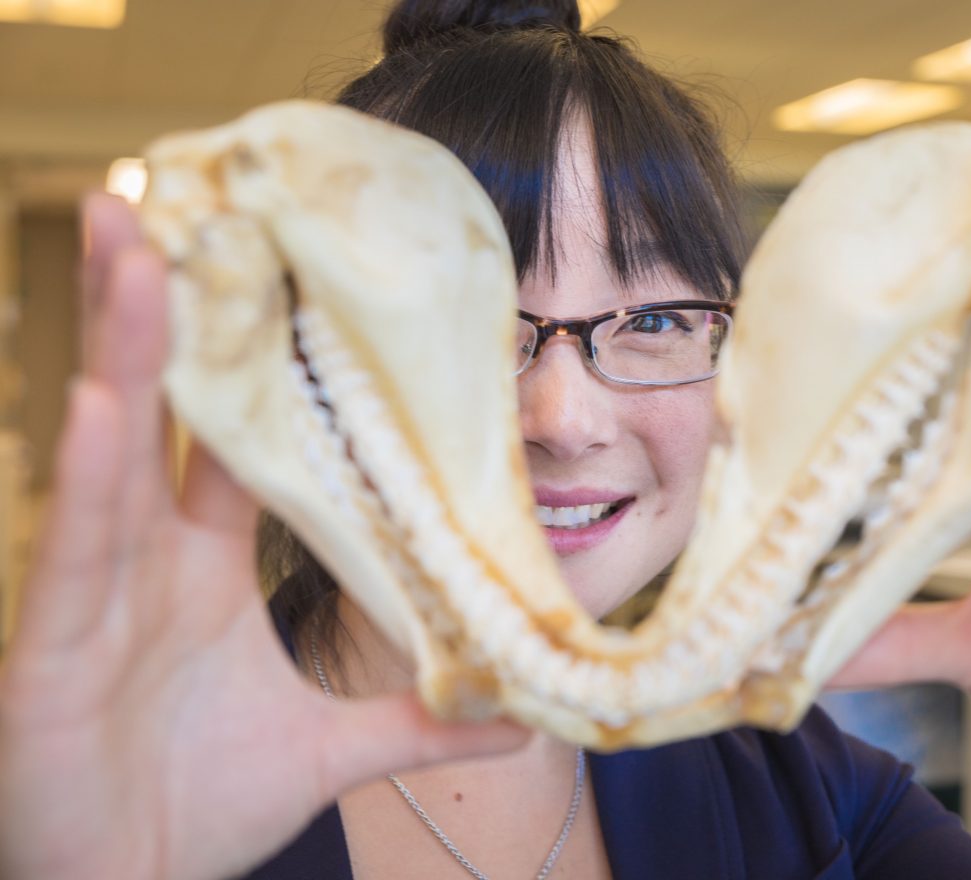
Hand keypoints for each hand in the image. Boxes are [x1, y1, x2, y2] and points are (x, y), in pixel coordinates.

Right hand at [0, 194, 527, 879]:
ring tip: (134, 249)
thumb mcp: (332, 749)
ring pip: (108, 452)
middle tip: (171, 203)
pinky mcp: (48, 650)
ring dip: (119, 351)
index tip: (272, 272)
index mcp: (200, 566)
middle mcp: (145, 561)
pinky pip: (74, 549)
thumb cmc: (198, 804)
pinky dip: (90, 475)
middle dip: (160, 312)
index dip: (248, 361)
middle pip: (158, 414)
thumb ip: (420, 718)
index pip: (231, 441)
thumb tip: (518, 710)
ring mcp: (92, 596)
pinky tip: (103, 402)